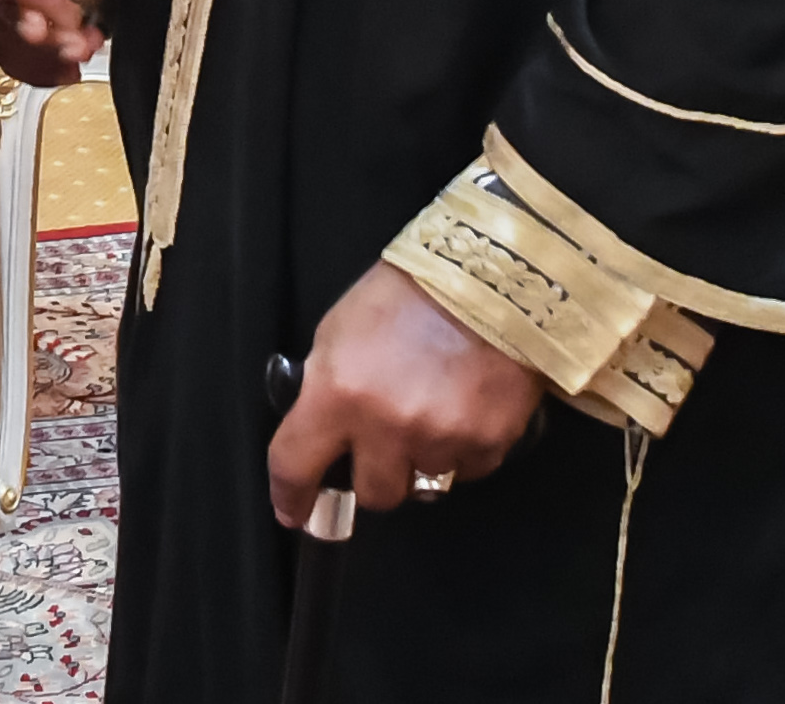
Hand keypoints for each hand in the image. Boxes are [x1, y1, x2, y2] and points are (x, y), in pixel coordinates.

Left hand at [266, 262, 543, 524]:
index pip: (296, 465)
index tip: (292, 510)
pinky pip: (466, 470)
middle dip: (374, 473)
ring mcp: (440, 440)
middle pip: (372, 494)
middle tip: (386, 440)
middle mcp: (387, 426)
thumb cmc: (410, 292)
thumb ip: (326, 385)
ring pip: (423, 486)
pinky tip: (466, 408)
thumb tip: (323, 429)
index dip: (290, 495)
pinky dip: (462, 450)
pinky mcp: (488, 444)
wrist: (494, 275)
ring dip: (421, 461)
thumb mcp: (340, 329)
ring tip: (433, 414)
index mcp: (338, 393)